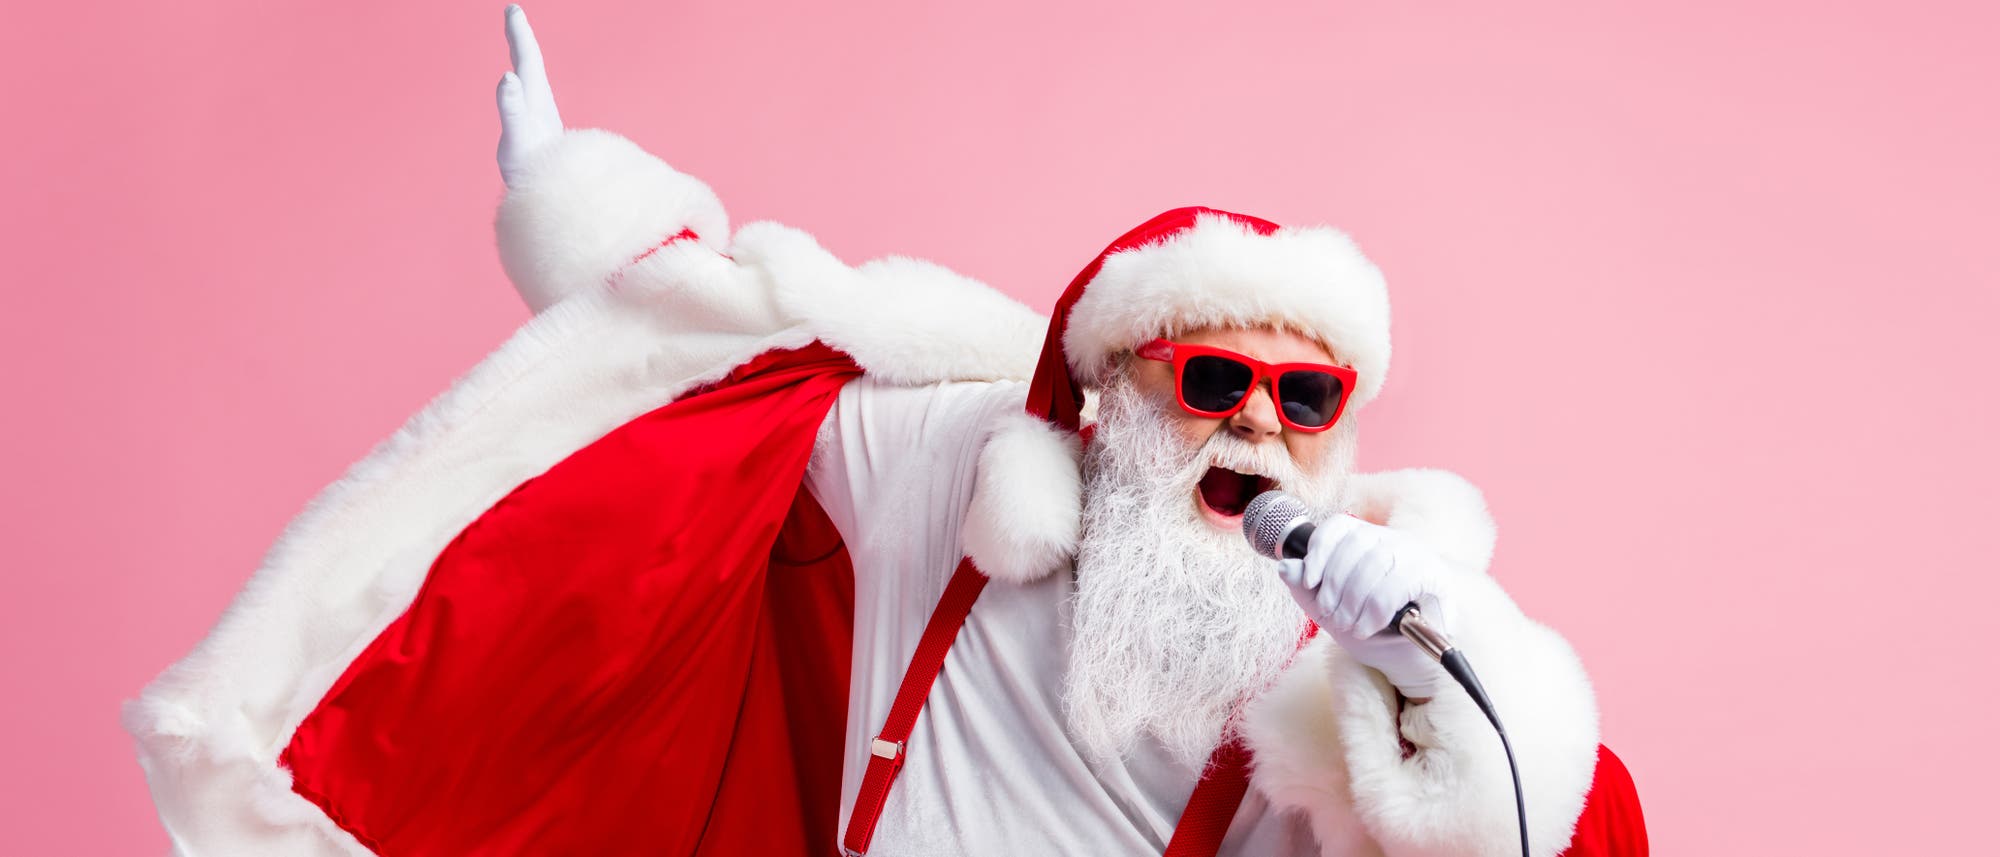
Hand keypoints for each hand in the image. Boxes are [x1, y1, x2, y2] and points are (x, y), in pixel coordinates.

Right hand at [496, 5, 564, 186]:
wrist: (553, 196)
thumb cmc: (534, 171)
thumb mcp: (518, 138)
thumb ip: (512, 107)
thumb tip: (508, 76)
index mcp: (535, 99)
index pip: (527, 58)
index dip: (519, 34)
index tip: (513, 9)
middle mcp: (540, 104)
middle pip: (530, 63)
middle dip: (520, 38)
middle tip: (512, 14)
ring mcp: (540, 117)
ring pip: (531, 79)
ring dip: (523, 57)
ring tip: (516, 42)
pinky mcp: (538, 130)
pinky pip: (528, 98)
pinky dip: (521, 83)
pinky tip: (520, 87)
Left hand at [1277, 514, 1455, 697]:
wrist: (1412, 659)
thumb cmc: (1372, 630)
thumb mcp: (1330, 611)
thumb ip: (1306, 589)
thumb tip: (1285, 567)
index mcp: (1366, 541)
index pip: (1339, 526)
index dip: (1319, 549)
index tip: (1310, 581)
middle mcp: (1392, 540)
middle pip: (1355, 543)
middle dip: (1335, 584)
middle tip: (1331, 616)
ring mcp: (1416, 555)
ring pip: (1375, 562)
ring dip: (1353, 600)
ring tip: (1349, 625)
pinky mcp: (1435, 576)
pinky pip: (1397, 584)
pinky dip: (1375, 610)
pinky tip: (1367, 627)